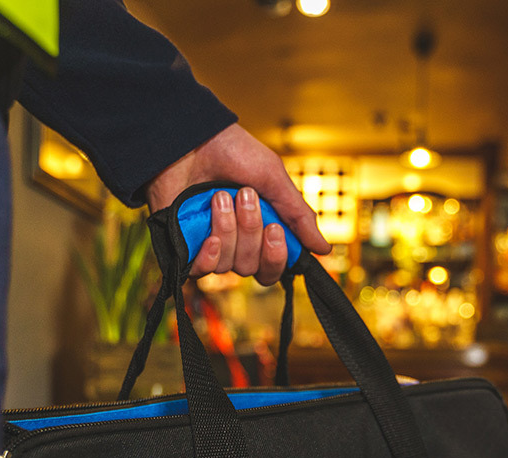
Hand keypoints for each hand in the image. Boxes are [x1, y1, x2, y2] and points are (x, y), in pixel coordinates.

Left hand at [145, 123, 329, 285]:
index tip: (275, 229)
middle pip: (252, 268)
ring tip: (219, 196)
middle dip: (251, 233)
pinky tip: (209, 235)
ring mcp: (208, 245)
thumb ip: (299, 217)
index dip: (277, 258)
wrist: (190, 137)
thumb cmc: (232, 152)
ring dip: (228, 230)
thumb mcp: (274, 180)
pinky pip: (201, 271)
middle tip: (245, 196)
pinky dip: (209, 255)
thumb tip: (324, 249)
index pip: (273, 268)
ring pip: (228, 266)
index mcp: (259, 231)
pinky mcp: (183, 246)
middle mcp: (235, 243)